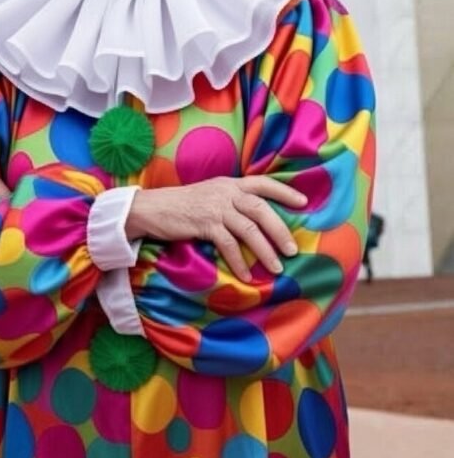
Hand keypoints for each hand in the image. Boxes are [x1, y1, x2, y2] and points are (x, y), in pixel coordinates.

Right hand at [125, 175, 306, 281]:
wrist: (153, 208)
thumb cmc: (183, 205)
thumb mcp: (210, 194)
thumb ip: (231, 200)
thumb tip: (256, 218)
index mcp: (230, 183)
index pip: (263, 183)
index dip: (285, 191)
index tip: (304, 202)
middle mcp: (226, 192)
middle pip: (261, 209)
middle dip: (280, 230)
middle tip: (293, 250)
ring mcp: (215, 207)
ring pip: (249, 228)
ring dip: (265, 250)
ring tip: (276, 267)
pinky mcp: (204, 223)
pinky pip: (228, 244)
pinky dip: (239, 262)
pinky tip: (247, 275)